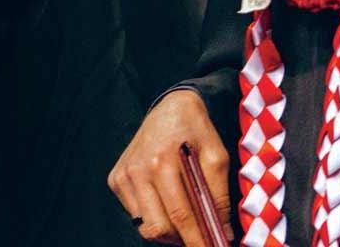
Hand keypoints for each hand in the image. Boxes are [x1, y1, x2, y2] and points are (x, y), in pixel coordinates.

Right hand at [108, 90, 231, 244]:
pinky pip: (136, 213)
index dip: (196, 238)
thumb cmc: (198, 131)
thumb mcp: (217, 156)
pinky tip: (168, 201)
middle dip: (182, 239)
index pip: (180, 214)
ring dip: (168, 230)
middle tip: (202, 238)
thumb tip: (223, 230)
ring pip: (145, 225)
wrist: (171, 106)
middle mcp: (138, 170)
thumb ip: (218, 194)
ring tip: (188, 220)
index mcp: (164, 162)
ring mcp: (123, 176)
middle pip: (157, 227)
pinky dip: (154, 216)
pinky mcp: (116, 179)